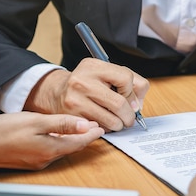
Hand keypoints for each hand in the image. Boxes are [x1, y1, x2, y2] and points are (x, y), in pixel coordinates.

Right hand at [0, 112, 103, 169]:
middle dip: (84, 137)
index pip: (79, 143)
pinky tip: (58, 134)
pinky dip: (58, 142)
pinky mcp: (27, 161)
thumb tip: (85, 126)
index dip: (92, 134)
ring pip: (60, 149)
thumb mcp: (35, 122)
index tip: (102, 127)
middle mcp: (45, 160)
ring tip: (81, 128)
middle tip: (95, 125)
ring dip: (72, 139)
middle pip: (71, 148)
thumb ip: (62, 124)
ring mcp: (36, 162)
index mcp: (50, 150)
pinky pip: (49, 151)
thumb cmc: (2, 132)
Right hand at [25, 58, 149, 130]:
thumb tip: (139, 104)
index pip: (125, 78)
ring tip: (117, 121)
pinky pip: (99, 128)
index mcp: (93, 66)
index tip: (131, 99)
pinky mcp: (72, 117)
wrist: (57, 92)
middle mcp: (82, 81)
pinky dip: (106, 128)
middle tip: (129, 118)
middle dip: (129, 115)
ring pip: (111, 120)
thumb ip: (130, 83)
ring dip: (119, 124)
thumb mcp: (106, 73)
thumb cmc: (88, 83)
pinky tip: (103, 122)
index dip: (132, 92)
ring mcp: (75, 100)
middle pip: (119, 104)